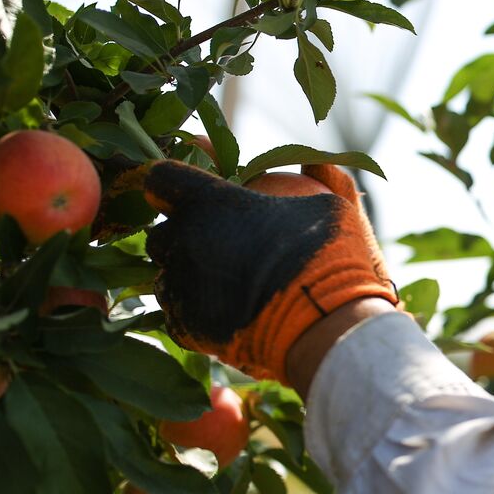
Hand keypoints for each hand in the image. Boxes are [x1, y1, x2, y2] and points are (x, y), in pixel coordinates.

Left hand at [141, 162, 398, 383]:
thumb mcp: (333, 206)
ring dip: (187, 276)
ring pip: (165, 276)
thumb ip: (316, 180)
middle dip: (181, 236)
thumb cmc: (333, 261)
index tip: (188, 194)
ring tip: (224, 286)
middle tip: (216, 246)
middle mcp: (185, 241)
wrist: (329, 328)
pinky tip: (225, 314)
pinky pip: (176, 314)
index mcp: (211, 203)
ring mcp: (181, 287)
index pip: (162, 178)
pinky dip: (195, 312)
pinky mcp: (185, 328)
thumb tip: (313, 164)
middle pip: (160, 232)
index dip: (171, 184)